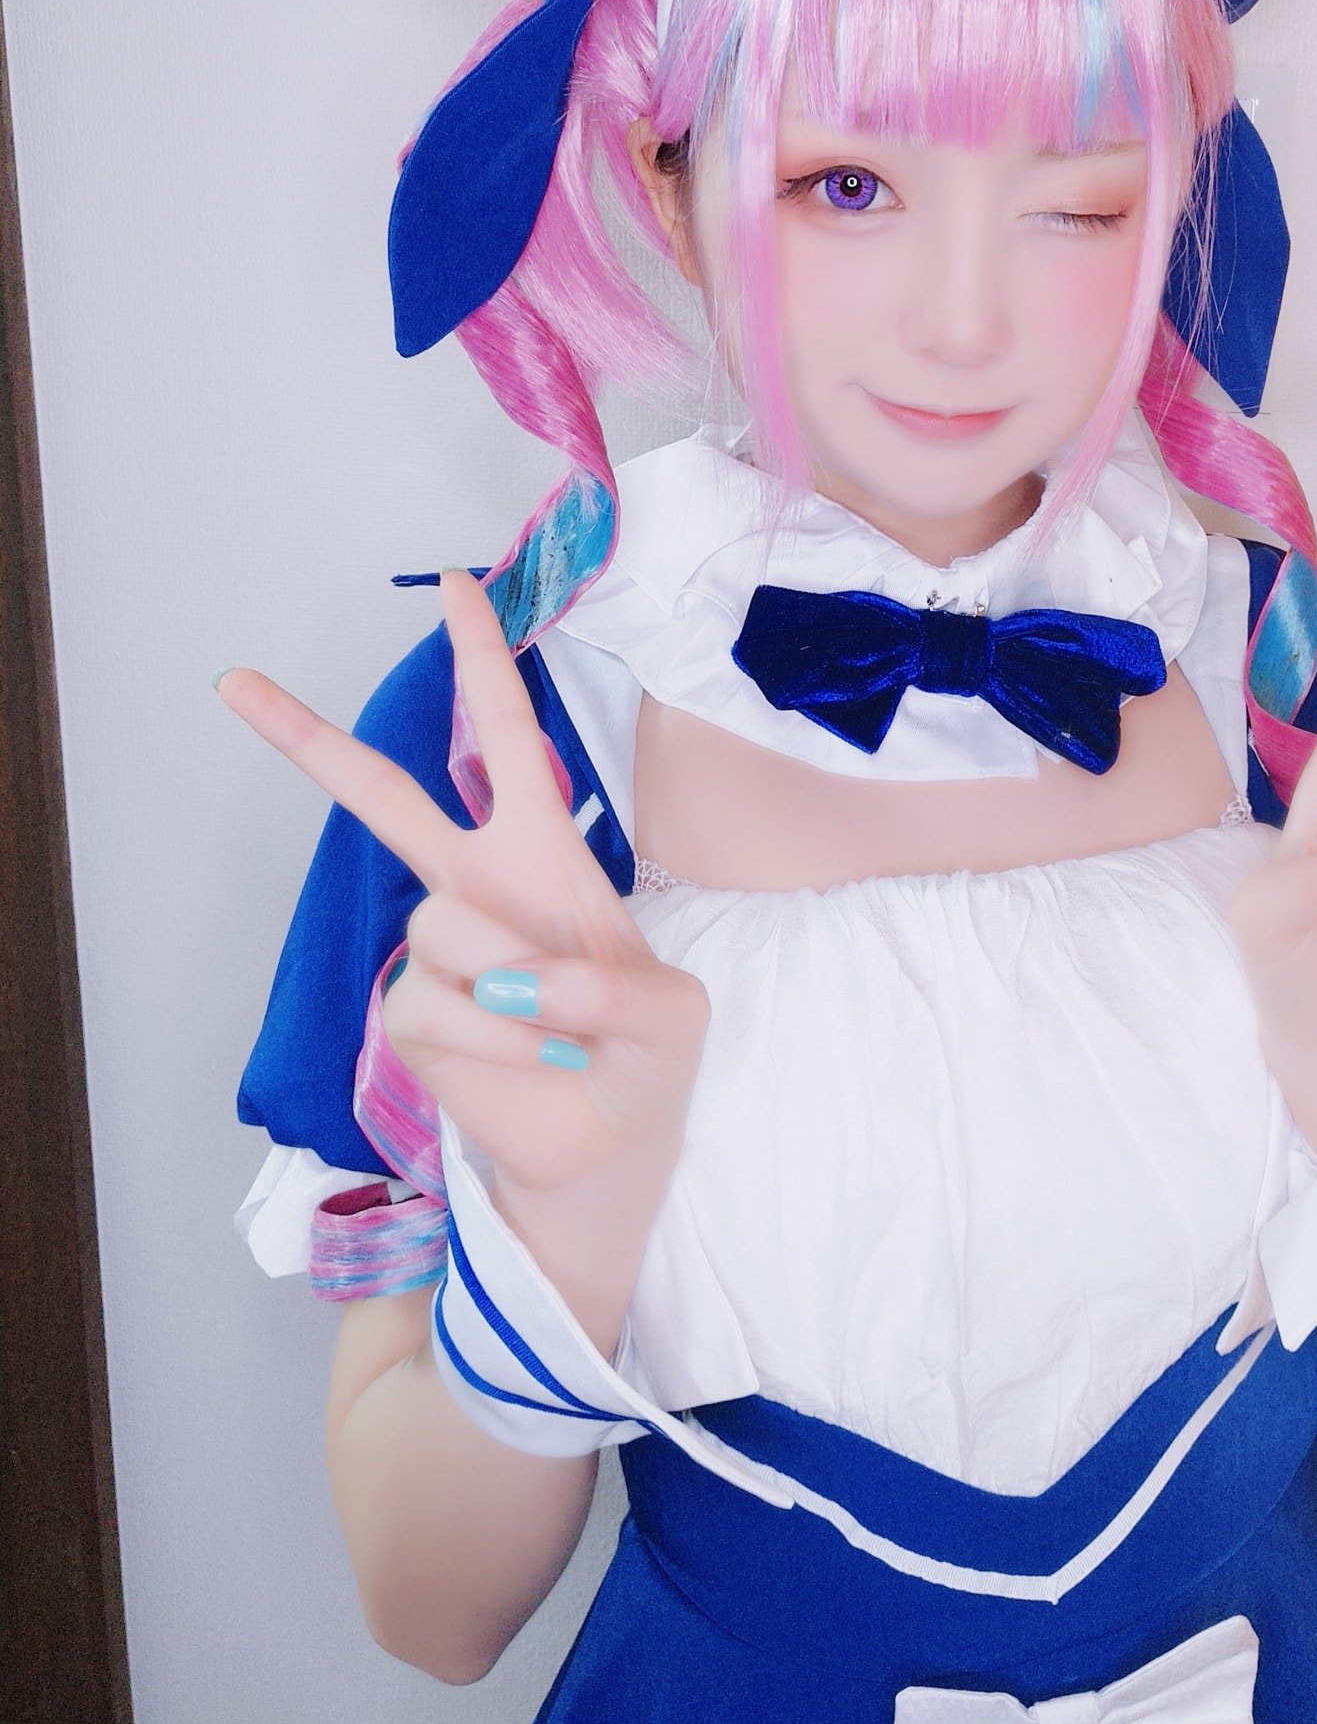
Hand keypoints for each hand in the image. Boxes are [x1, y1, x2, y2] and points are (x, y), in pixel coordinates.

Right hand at [217, 571, 708, 1201]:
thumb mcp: (675, 1013)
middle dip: (306, 737)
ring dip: (517, 987)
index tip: (453, 583)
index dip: (481, 658)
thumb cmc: (644, 1054)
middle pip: (382, 795)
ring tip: (563, 1029)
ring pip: (444, 928)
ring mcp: (438, 949)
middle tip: (234, 680)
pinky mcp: (410, 1016)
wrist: (612, 1139)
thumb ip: (617, 990)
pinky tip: (532, 1054)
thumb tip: (520, 979)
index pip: (508, 732)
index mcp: (542, 846)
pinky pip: (436, 1003)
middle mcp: (476, 882)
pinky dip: (497, 1035)